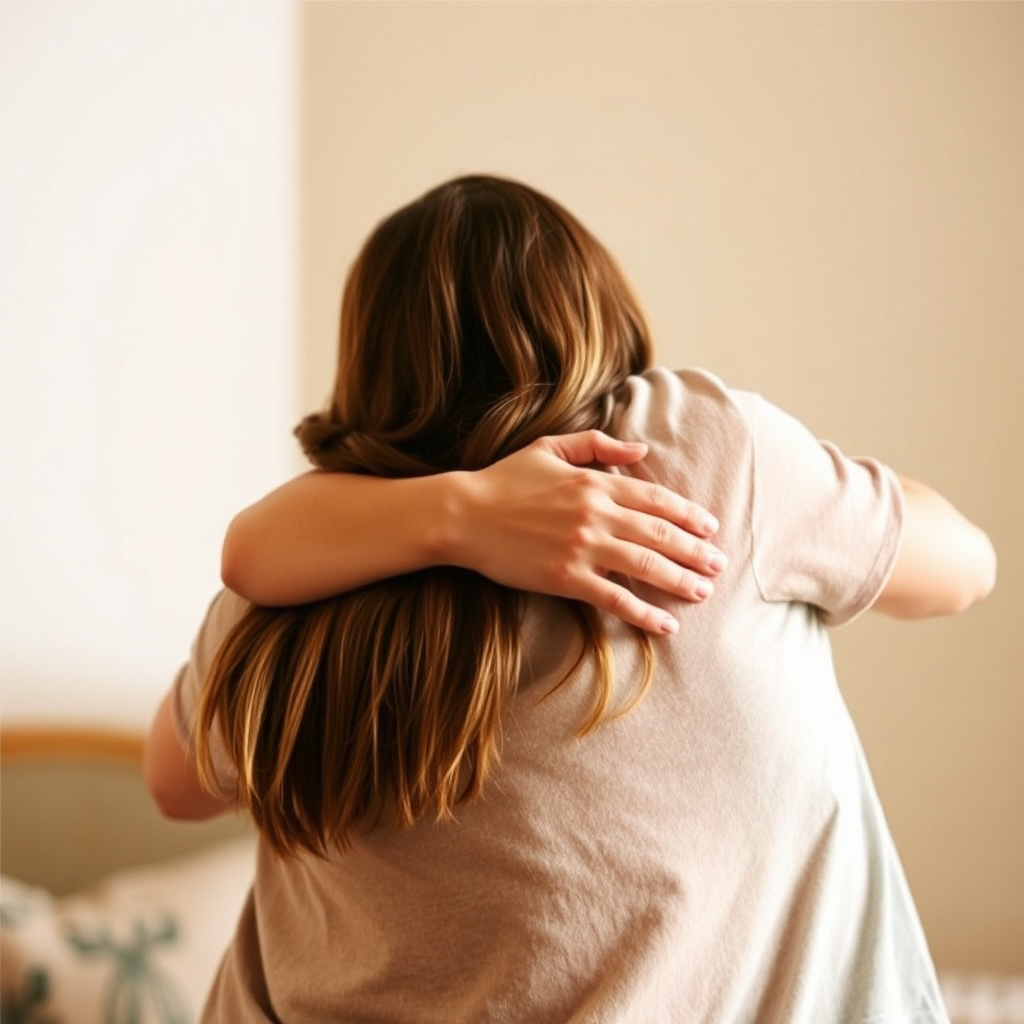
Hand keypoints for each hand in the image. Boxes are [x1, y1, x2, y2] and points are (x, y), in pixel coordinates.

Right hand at [451, 430, 725, 634]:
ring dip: (680, 580)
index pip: (655, 498)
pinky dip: (644, 613)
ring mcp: (583, 547)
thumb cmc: (505, 480)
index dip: (688, 514)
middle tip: (719, 565)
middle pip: (660, 533)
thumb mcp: (550, 447)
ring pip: (646, 565)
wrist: (464, 515)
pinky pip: (615, 598)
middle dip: (695, 551)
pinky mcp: (566, 578)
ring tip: (702, 592)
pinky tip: (666, 625)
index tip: (710, 528)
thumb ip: (598, 445)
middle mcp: (595, 513)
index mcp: (594, 482)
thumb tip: (641, 451)